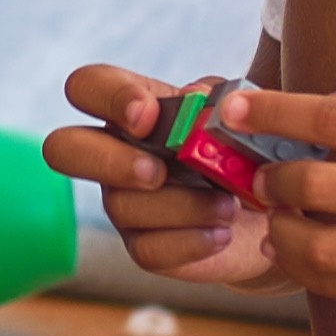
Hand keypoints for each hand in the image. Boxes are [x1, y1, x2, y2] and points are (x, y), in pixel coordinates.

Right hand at [52, 64, 287, 287]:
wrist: (271, 205)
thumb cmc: (243, 148)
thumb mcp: (237, 115)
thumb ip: (218, 101)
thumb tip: (193, 99)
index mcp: (133, 111)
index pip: (89, 86)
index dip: (108, 98)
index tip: (147, 116)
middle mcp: (114, 155)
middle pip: (64, 148)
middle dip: (109, 161)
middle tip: (157, 172)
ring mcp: (123, 203)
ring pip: (123, 205)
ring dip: (184, 204)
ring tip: (229, 205)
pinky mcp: (144, 246)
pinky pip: (148, 249)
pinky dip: (192, 240)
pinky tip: (222, 233)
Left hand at [199, 77, 335, 310]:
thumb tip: (307, 109)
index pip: (334, 117)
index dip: (275, 111)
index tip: (234, 109)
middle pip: (316, 183)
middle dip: (273, 176)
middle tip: (262, 170)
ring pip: (318, 248)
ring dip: (282, 230)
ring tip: (278, 214)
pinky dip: (307, 266)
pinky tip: (300, 247)